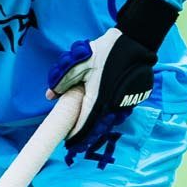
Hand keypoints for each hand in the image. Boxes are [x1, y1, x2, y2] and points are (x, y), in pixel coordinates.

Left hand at [47, 0, 179, 141]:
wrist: (135, 42)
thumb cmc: (106, 51)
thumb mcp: (80, 63)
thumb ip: (63, 79)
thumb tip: (50, 95)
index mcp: (99, 98)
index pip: (85, 125)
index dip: (76, 136)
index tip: (68, 143)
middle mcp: (114, 105)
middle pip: (98, 127)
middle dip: (87, 135)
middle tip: (77, 140)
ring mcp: (126, 103)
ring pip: (110, 120)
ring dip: (99, 125)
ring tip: (88, 128)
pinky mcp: (134, 99)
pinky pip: (119, 112)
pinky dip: (110, 115)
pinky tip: (103, 113)